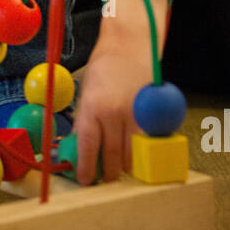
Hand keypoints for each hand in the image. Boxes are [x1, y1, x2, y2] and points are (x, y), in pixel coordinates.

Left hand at [70, 42, 146, 184]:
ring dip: (125, 166)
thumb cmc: (103, 70)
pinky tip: (133, 154)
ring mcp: (134, 115)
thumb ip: (84, 122)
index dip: (86, 168)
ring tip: (118, 169)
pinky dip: (140, 152)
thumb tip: (79, 149)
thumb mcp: (85, 95)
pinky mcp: (149, 114)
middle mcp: (113, 114)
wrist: (128, 47)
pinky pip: (145, 143)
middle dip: (108, 174)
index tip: (85, 181)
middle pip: (113, 157)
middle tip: (104, 180)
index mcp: (92, 109)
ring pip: (132, 154)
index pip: (88, 147)